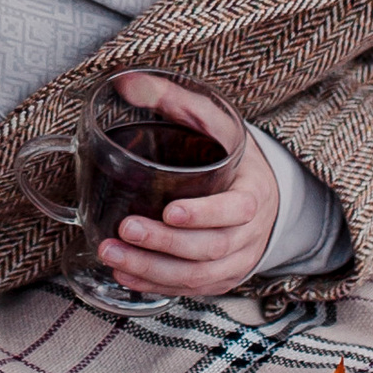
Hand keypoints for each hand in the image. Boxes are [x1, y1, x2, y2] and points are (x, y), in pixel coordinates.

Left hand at [96, 78, 279, 299]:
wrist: (260, 194)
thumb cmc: (231, 157)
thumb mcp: (215, 124)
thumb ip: (176, 101)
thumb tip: (128, 82)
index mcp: (253, 194)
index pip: (235, 211)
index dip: (203, 214)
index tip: (170, 210)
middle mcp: (249, 234)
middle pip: (209, 248)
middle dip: (164, 243)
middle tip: (125, 230)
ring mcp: (236, 261)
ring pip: (197, 275)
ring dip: (152, 269)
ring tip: (112, 255)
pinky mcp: (221, 279)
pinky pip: (191, 289)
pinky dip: (156, 285)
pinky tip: (125, 275)